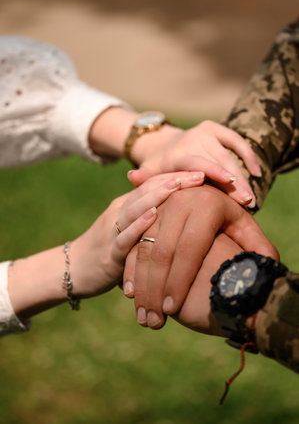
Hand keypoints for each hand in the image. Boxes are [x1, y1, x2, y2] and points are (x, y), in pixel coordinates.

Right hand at [70, 171, 204, 297]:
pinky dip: (137, 225)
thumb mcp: (129, 230)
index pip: (152, 185)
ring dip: (157, 195)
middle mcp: (119, 213)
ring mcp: (112, 231)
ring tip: (178, 184)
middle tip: (201, 172)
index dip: (176, 176)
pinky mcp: (109, 254)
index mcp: (126, 206)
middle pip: (147, 191)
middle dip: (174, 181)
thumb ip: (148, 219)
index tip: (204, 170)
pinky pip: (124, 237)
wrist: (72, 269)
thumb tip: (181, 212)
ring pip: (134, 208)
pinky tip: (153, 215)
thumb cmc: (109, 250)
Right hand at [123, 185, 277, 328]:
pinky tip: (131, 293)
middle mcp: (179, 201)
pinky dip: (130, 270)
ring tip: (142, 315)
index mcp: (207, 204)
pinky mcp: (143, 213)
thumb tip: (266, 270)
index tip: (172, 310)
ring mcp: (158, 206)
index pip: (190, 248)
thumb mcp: (245, 229)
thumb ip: (258, 248)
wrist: (203, 191)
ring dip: (140, 285)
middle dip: (156, 289)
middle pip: (162, 250)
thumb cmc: (229, 218)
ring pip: (143, 249)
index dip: (180, 280)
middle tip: (153, 321)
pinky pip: (131, 244)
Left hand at [129, 120, 260, 207]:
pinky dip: (247, 155)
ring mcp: (206, 132)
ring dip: (243, 176)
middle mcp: (193, 138)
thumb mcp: (149, 172)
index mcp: (177, 152)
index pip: (197, 162)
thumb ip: (144, 177)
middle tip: (247, 202)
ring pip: (229, 155)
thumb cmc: (159, 167)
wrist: (163, 144)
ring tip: (252, 198)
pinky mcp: (217, 129)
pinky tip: (257, 172)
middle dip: (234, 183)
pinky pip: (237, 140)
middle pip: (218, 162)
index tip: (230, 184)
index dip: (214, 173)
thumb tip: (132, 177)